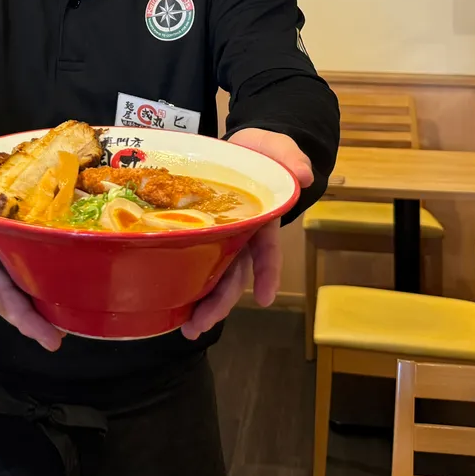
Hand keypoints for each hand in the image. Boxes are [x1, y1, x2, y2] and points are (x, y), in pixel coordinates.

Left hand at [181, 128, 311, 339]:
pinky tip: (169, 302)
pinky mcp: (199, 232)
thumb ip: (290, 158)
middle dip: (222, 302)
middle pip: (235, 273)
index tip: (265, 298)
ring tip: (188, 327)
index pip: (267, 251)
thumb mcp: (278, 149)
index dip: (267, 273)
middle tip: (202, 325)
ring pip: (214, 274)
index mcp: (262, 219)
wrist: (240, 147)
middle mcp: (243, 235)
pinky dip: (184, 279)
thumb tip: (305, 175)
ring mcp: (222, 237)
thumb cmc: (263, 152)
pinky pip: (192, 258)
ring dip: (203, 303)